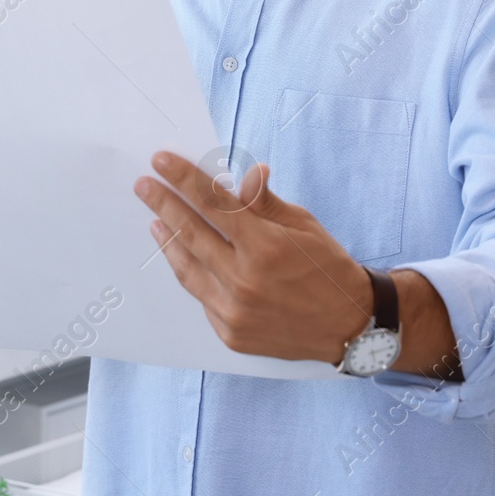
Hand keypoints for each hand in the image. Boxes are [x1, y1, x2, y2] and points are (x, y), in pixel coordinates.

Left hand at [135, 151, 373, 363]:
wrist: (350, 326)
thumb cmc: (328, 268)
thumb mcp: (303, 226)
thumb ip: (265, 203)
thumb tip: (245, 174)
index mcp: (265, 247)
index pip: (212, 203)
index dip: (183, 179)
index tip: (161, 161)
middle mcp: (245, 280)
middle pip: (191, 233)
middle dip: (163, 204)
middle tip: (144, 185)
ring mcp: (234, 311)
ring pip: (187, 268)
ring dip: (168, 240)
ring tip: (155, 220)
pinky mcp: (231, 334)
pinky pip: (201, 296)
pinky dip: (189, 272)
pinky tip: (180, 256)